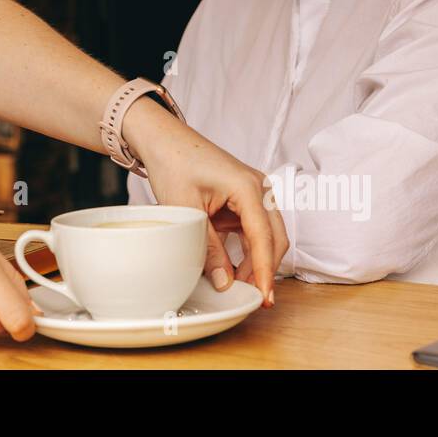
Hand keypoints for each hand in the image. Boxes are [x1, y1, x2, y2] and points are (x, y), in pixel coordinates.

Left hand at [125, 100, 289, 307]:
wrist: (163, 139)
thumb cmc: (173, 162)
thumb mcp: (187, 210)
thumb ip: (209, 248)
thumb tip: (225, 281)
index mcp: (248, 187)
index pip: (264, 238)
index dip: (264, 270)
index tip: (264, 296)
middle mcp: (258, 187)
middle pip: (274, 237)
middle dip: (265, 268)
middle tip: (254, 297)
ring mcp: (252, 191)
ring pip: (265, 234)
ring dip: (256, 259)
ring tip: (239, 284)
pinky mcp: (242, 196)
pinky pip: (252, 227)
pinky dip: (246, 247)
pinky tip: (233, 265)